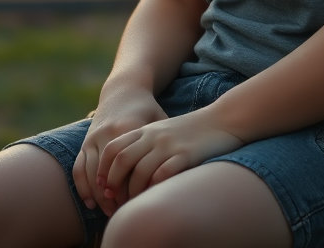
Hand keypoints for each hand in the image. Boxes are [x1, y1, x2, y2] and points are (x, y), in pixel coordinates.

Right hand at [72, 88, 166, 214]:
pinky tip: (90, 203)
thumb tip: (174, 174)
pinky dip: (82, 186)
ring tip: (109, 211)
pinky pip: (79, 166)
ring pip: (91, 173)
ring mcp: (94, 136)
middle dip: (112, 198)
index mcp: (128, 129)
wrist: (125, 90)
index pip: (127, 168)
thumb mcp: (159, 121)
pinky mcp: (86, 139)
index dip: (130, 189)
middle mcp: (108, 133)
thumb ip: (165, 145)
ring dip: (98, 196)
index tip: (137, 204)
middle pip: (107, 174)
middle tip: (121, 213)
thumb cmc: (148, 109)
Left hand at [97, 110, 242, 211]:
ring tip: (132, 204)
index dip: (104, 168)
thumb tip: (126, 172)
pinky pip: (163, 174)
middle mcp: (153, 136)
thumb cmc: (191, 131)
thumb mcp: (163, 132)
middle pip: (122, 159)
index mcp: (146, 130)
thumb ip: (145, 144)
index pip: (114, 148)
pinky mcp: (185, 155)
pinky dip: (154, 188)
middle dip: (113, 182)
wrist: (222, 120)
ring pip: (140, 170)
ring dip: (132, 191)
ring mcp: (169, 145)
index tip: (102, 186)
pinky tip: (154, 196)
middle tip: (112, 199)